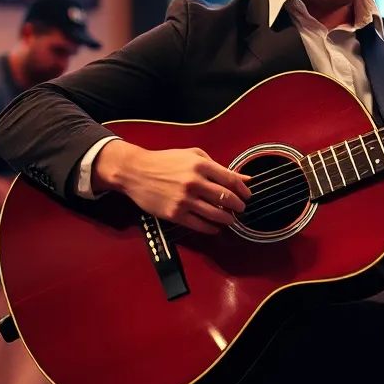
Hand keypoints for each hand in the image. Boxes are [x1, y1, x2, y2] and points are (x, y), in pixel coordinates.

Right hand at [97, 144, 251, 234]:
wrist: (136, 172)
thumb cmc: (166, 161)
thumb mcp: (193, 155)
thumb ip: (219, 166)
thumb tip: (244, 179)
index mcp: (200, 165)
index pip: (231, 180)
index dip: (243, 190)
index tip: (247, 195)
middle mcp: (194, 182)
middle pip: (226, 198)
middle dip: (238, 206)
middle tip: (240, 208)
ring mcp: (184, 199)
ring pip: (215, 214)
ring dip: (227, 219)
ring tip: (230, 219)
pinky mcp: (175, 214)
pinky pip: (199, 225)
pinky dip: (212, 228)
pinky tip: (216, 227)